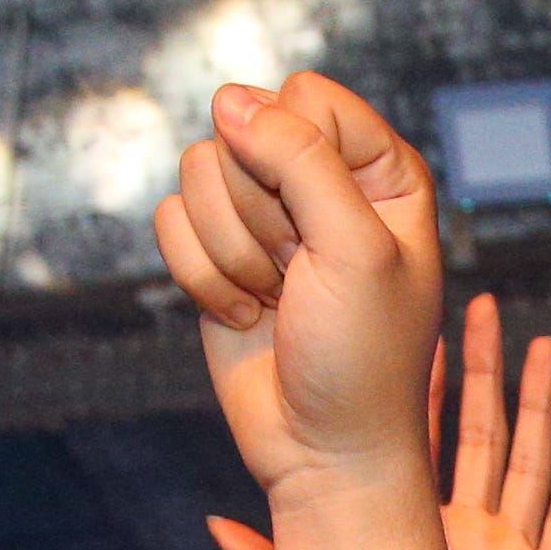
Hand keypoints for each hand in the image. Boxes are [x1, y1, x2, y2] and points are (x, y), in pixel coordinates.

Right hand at [158, 75, 445, 507]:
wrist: (324, 450)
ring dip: (231, 251)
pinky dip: (200, 277)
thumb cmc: (362, 358)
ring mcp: (264, 217)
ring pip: (200, 172)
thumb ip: (299, 158)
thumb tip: (228, 101)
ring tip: (278, 299)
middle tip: (302, 277)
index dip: (298, 156)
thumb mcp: (354, 248)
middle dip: (263, 215)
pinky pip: (171, 221)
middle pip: (244, 131)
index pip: (306, 98)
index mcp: (379, 169)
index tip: (327, 228)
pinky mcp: (216, 253)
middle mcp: (321, 181)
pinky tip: (246, 315)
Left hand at [211, 292, 550, 549]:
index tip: (420, 327)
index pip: (421, 440)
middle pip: (480, 433)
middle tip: (486, 308)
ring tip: (541, 346)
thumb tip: (216, 525)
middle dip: (485, 370)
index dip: (423, 383)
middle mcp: (464, 533)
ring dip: (535, 403)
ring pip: (527, 462)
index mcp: (414, 531)